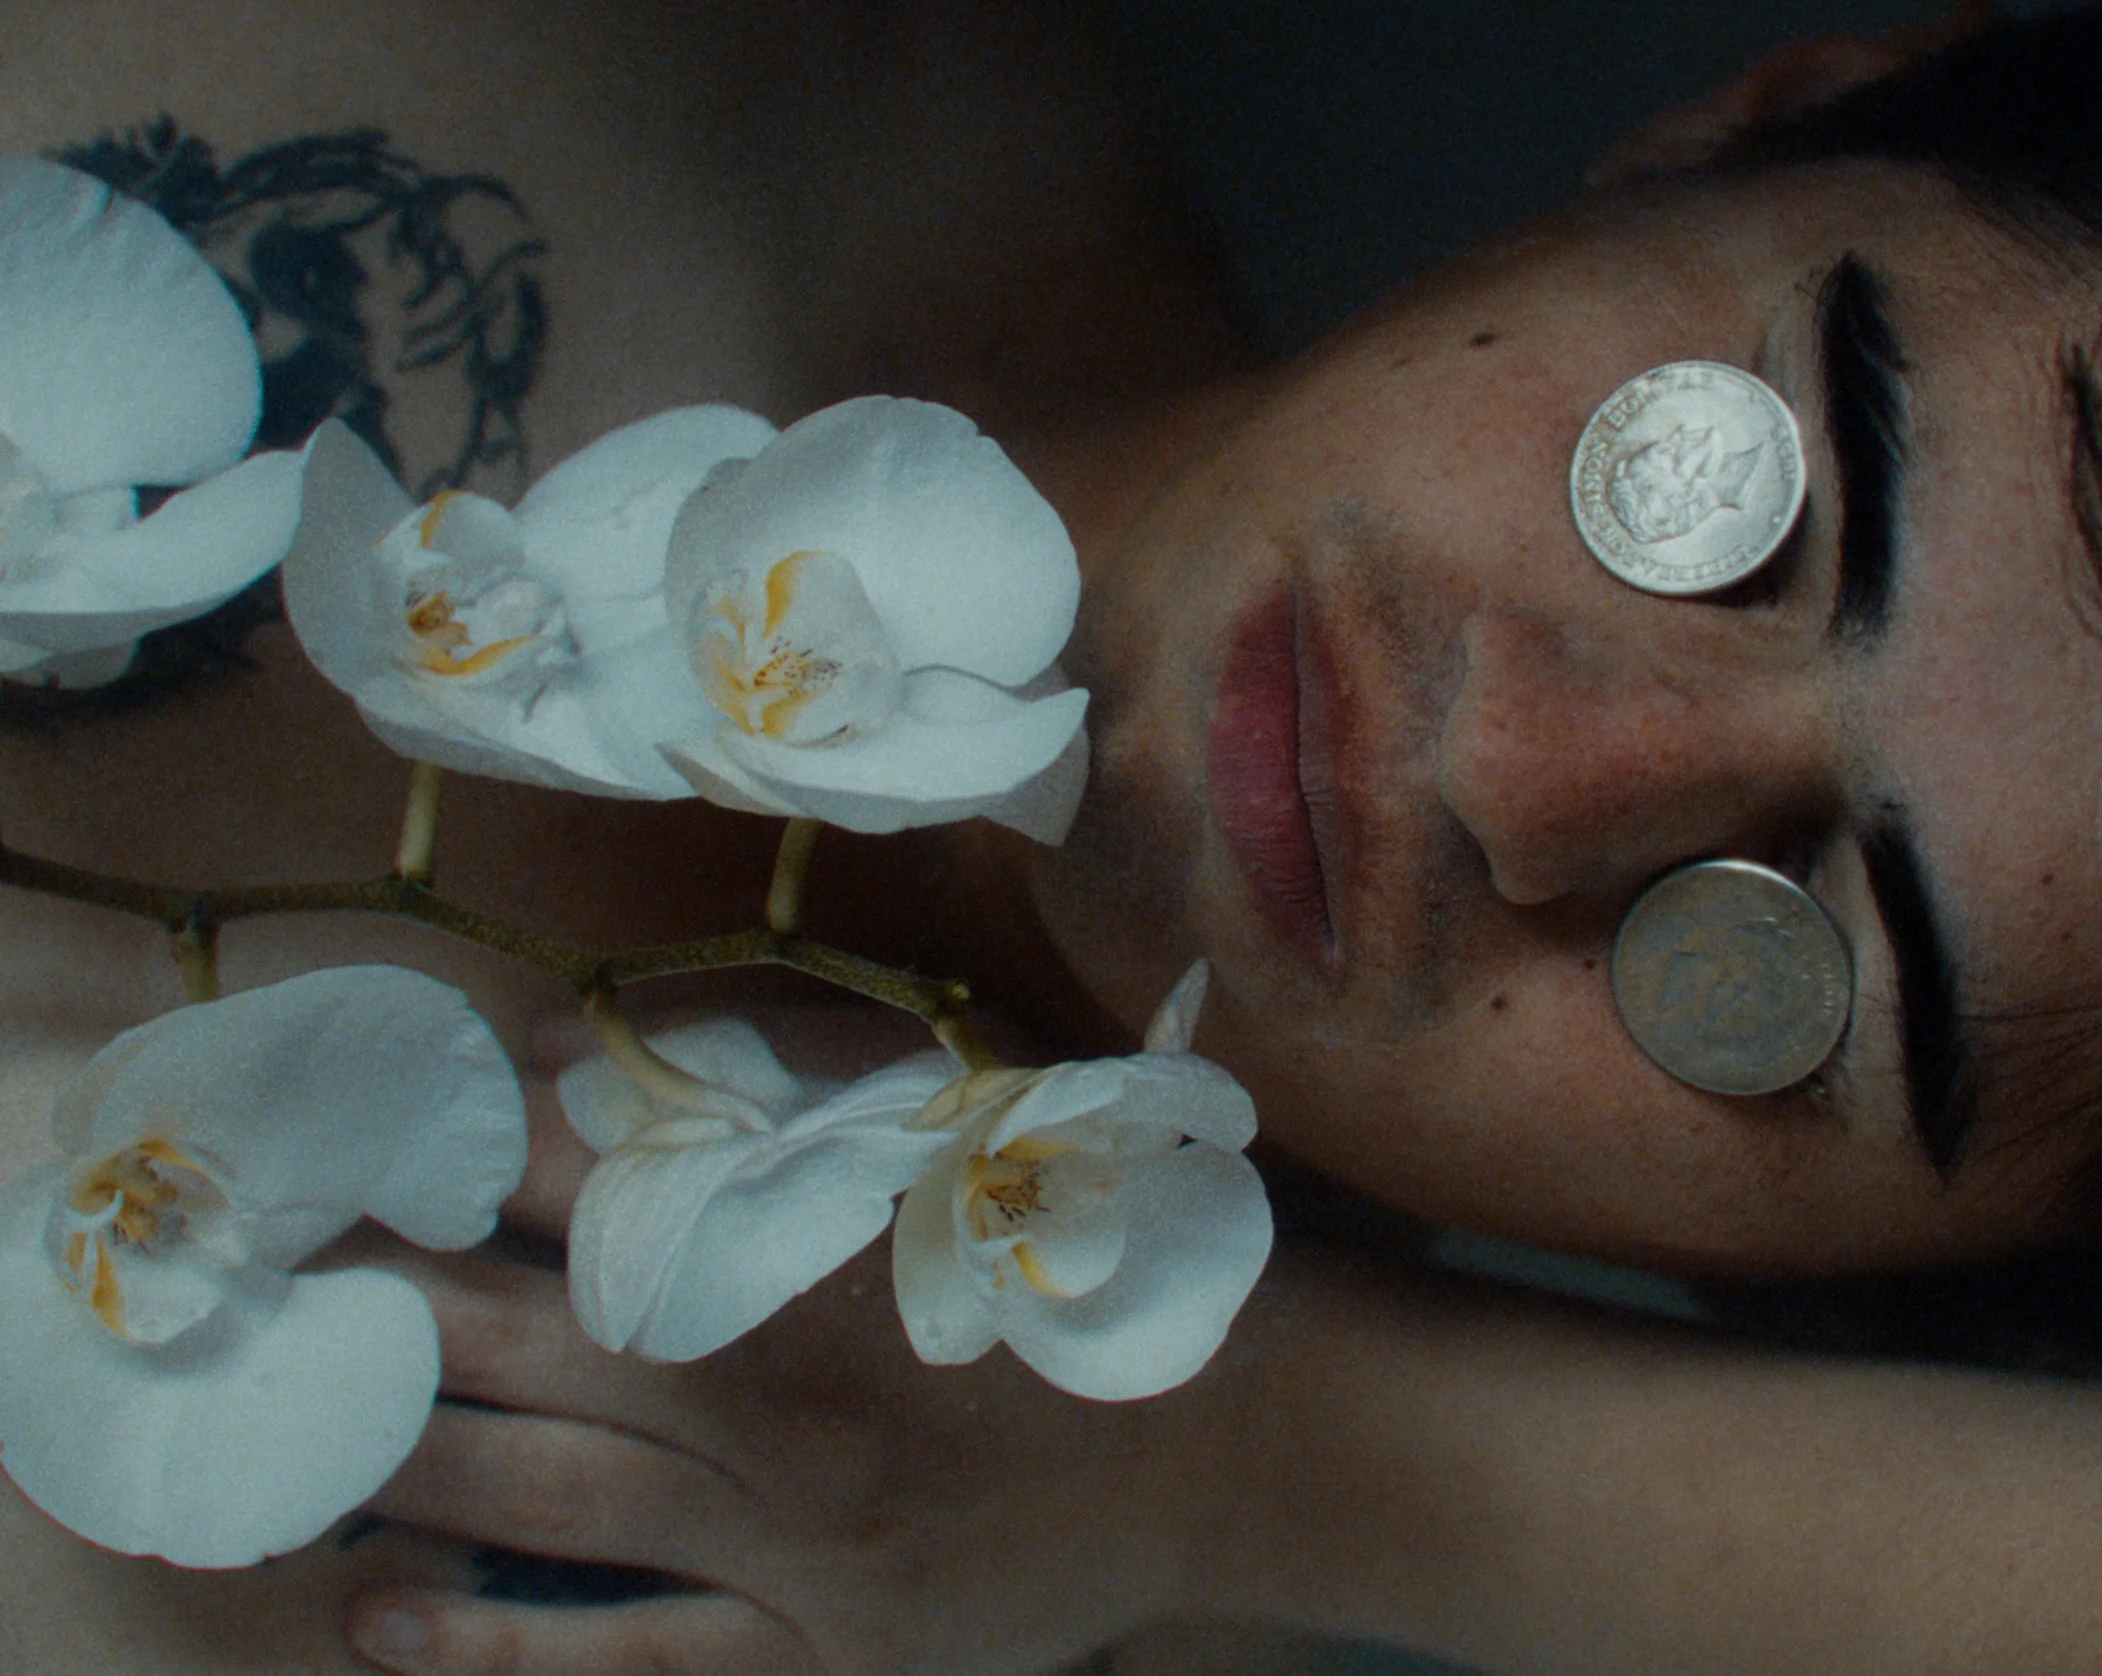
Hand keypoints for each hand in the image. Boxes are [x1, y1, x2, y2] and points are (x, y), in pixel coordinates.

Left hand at [345, 1045, 1215, 1675]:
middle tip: (291, 1272)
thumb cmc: (1103, 1264)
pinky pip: (634, 1662)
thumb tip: (622, 1050)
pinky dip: (499, 1650)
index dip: (488, 1164)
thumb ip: (807, 1075)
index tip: (396, 1136)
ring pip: (552, 1498)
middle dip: (406, 1298)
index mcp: (827, 1262)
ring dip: (409, 1455)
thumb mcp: (987, 1131)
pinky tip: (383, 1616)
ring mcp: (794, 1545)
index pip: (611, 1196)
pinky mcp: (821, 1650)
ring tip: (294, 1428)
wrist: (1246, 1445)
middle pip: (544, 1346)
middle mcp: (784, 1408)